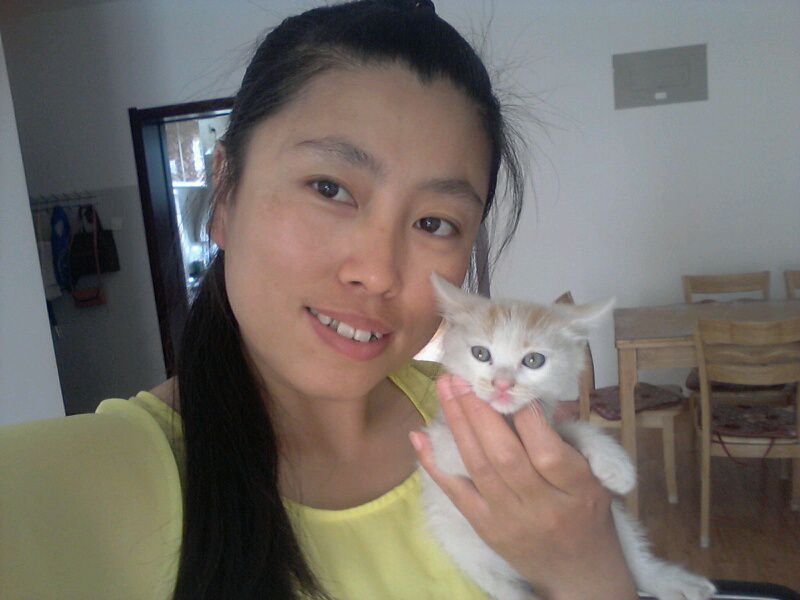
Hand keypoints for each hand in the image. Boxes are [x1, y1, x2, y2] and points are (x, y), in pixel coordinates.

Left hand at [410, 374, 637, 599]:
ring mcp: (508, 519)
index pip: (547, 451)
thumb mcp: (592, 474)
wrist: (576, 571)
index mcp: (576, 489)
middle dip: (479, 411)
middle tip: (462, 377)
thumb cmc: (586, 511)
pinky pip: (455, 492)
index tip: (508, 386)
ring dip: (457, 423)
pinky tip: (419, 435)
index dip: (525, 416)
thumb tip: (531, 394)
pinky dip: (434, 463)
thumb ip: (565, 436)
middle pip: (504, 456)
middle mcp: (541, 506)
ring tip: (445, 387)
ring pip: (478, 467)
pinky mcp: (484, 527)